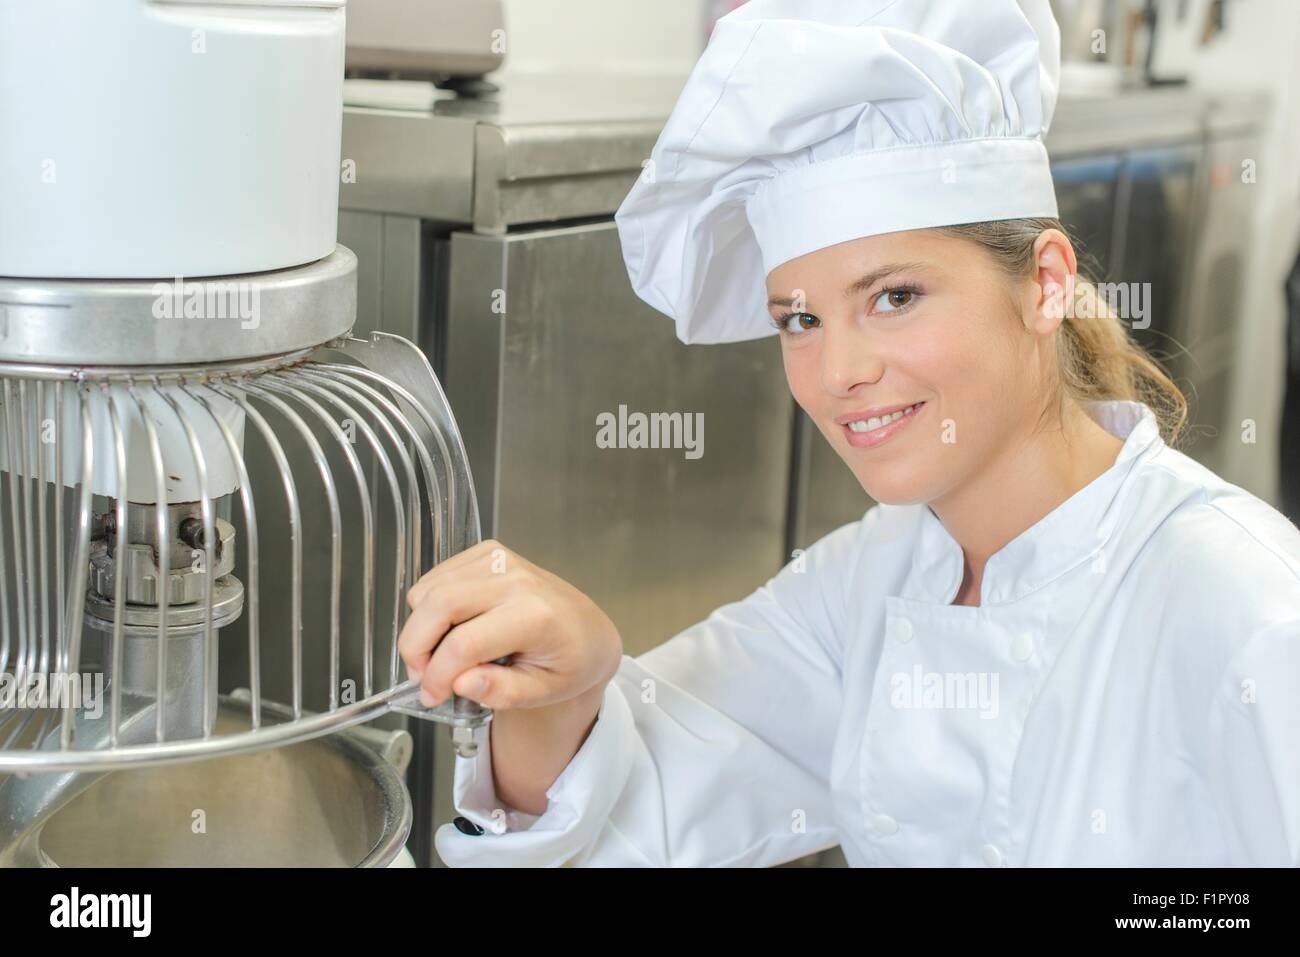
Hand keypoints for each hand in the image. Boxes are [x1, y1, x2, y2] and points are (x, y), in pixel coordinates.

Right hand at [398, 539, 622, 711]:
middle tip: (423, 676)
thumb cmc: (571, 660)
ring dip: (420, 628)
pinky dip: (429, 607)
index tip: (433, 696)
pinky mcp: (487, 553)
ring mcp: (500, 560)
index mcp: (536, 616)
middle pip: (439, 604)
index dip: (438, 674)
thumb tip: (460, 683)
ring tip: (438, 657)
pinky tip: (449, 629)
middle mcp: (517, 580)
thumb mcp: (545, 691)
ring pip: (429, 589)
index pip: (466, 642)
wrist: (588, 629)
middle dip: (416, 646)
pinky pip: (435, 577)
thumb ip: (502, 692)